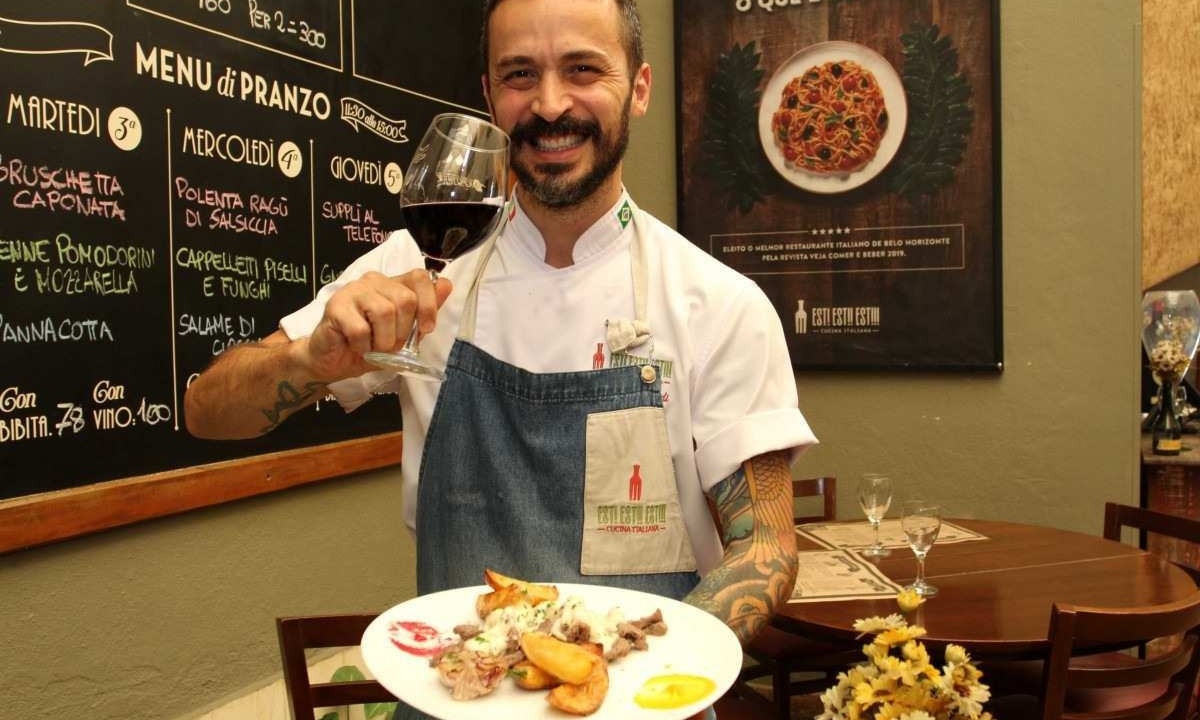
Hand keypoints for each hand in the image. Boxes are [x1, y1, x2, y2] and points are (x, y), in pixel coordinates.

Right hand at [303, 269, 453, 380]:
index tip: (426, 328)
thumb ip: (423, 312)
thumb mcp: (403, 334)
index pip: (420, 277)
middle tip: (388, 344)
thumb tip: (446, 285)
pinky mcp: (336, 305)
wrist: (333, 361)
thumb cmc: (368, 346)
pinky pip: (360, 329)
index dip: (429, 304)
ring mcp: (353, 290)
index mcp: (392, 285)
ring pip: (384, 312)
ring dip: (382, 341)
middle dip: (402, 332)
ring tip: (372, 346)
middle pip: (405, 299)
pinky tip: (356, 346)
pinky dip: (362, 346)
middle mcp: (374, 281)